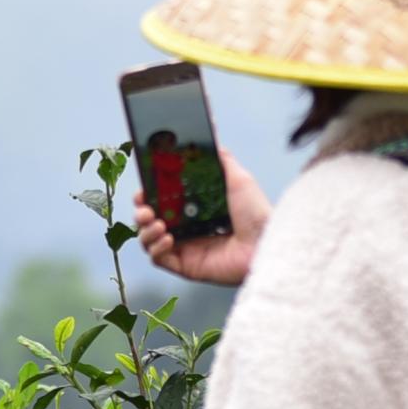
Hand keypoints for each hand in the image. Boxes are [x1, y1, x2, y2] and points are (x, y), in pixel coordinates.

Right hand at [133, 146, 269, 285]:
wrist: (267, 242)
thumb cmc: (257, 213)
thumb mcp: (239, 179)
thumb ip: (222, 160)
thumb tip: (211, 141)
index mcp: (195, 209)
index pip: (161, 201)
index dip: (148, 195)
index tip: (143, 188)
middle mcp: (187, 229)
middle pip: (149, 221)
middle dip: (140, 213)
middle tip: (145, 208)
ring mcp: (186, 249)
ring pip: (148, 240)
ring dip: (145, 231)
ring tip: (158, 223)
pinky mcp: (187, 266)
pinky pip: (158, 259)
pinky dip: (156, 248)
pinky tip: (168, 238)